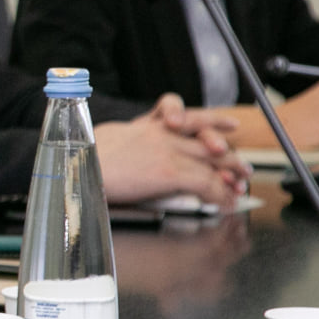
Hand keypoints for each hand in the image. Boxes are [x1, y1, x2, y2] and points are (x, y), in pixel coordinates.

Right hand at [95, 98, 247, 208]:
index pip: (187, 117)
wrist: (75, 166)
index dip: (212, 122)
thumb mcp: (109, 136)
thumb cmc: (83, 156)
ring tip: (241, 185)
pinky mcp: (169, 172)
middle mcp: (161, 134)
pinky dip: (220, 194)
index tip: (228, 126)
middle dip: (229, 153)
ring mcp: (167, 151)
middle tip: (243, 166)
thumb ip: (128, 137)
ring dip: (231, 174)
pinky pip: (206, 182)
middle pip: (206, 138)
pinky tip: (225, 201)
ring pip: (212, 159)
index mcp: (146, 125)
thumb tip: (133, 150)